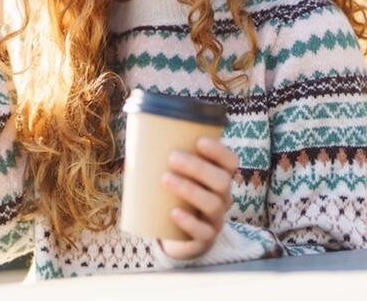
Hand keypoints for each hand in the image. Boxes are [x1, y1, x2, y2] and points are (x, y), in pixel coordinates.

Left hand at [158, 136, 238, 259]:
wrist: (176, 235)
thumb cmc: (173, 196)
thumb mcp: (174, 175)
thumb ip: (163, 156)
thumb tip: (136, 128)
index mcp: (219, 177)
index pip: (230, 162)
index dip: (219, 151)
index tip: (199, 141)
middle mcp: (223, 197)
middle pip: (222, 181)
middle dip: (198, 167)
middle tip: (172, 157)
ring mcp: (216, 219)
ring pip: (213, 204)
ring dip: (189, 189)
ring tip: (165, 179)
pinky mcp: (205, 239)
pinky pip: (203, 232)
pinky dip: (188, 221)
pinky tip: (173, 212)